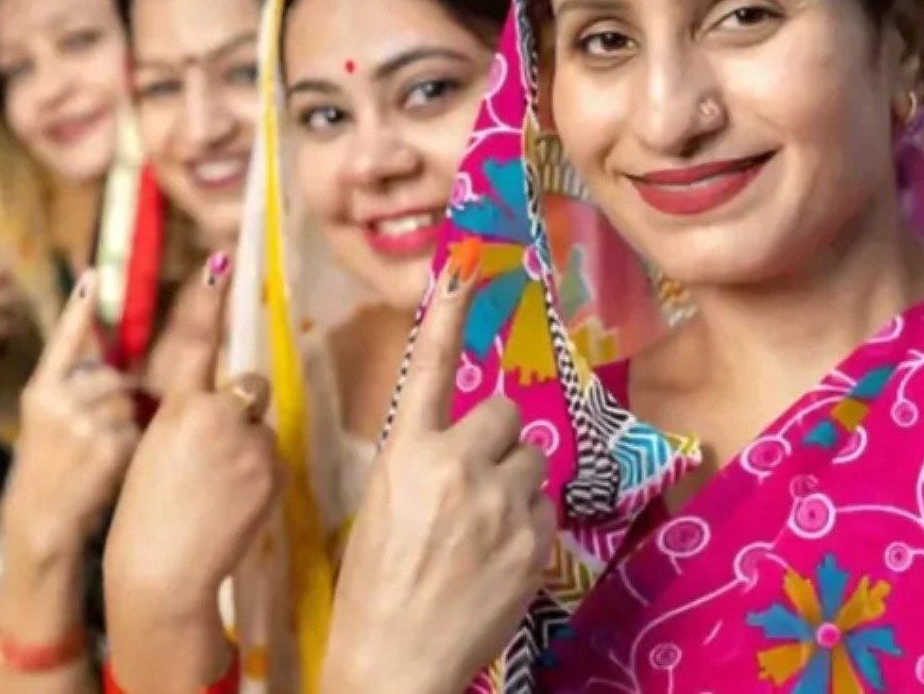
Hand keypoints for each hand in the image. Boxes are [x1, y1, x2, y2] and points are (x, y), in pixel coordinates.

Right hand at [0, 269, 138, 565]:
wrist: (38, 527)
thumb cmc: (46, 475)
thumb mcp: (44, 426)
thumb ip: (71, 394)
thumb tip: (114, 370)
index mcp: (38, 391)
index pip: (63, 340)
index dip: (81, 310)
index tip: (95, 274)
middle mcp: (58, 401)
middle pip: (114, 377)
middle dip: (120, 397)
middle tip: (103, 428)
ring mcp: (82, 424)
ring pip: (131, 405)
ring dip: (130, 424)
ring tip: (102, 453)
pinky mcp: (107, 447)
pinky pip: (139, 434)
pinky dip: (134, 449)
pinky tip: (113, 469)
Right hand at [105, 255, 279, 690]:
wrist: (162, 572)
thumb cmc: (145, 515)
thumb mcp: (152, 450)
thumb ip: (188, 417)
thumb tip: (225, 401)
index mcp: (177, 406)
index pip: (196, 341)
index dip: (207, 299)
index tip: (221, 258)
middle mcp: (217, 414)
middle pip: (248, 385)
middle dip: (241, 407)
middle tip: (213, 455)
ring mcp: (250, 443)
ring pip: (261, 427)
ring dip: (248, 448)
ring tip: (217, 491)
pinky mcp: (273, 471)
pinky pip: (274, 459)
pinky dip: (260, 477)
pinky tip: (234, 506)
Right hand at [322, 261, 553, 693]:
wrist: (395, 665)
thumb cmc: (374, 590)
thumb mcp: (381, 509)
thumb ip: (421, 464)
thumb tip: (460, 444)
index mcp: (406, 455)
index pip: (429, 368)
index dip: (448, 315)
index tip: (463, 270)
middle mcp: (456, 467)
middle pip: (507, 412)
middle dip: (500, 439)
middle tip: (478, 479)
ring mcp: (500, 504)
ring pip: (534, 459)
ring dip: (518, 482)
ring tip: (485, 528)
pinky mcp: (533, 542)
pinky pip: (549, 509)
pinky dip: (531, 526)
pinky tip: (499, 559)